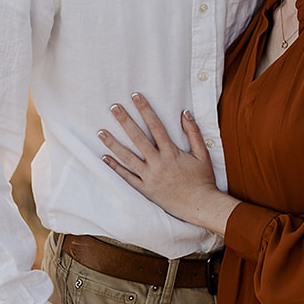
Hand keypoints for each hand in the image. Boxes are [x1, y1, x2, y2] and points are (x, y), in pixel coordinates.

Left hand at [99, 94, 239, 235]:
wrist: (200, 206)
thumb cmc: (203, 180)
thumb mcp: (203, 154)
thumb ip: (193, 132)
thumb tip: (185, 112)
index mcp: (172, 153)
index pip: (155, 126)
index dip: (145, 109)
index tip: (135, 96)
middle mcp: (158, 163)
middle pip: (138, 138)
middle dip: (125, 121)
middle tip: (113, 107)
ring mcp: (150, 177)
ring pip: (128, 158)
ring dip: (113, 144)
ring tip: (100, 132)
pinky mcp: (146, 190)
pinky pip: (127, 177)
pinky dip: (115, 168)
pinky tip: (105, 157)